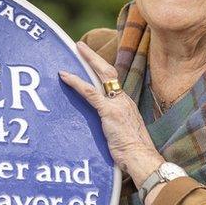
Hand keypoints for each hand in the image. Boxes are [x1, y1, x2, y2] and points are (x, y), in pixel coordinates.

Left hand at [59, 41, 163, 187]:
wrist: (141, 158)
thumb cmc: (133, 152)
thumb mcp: (125, 135)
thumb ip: (116, 127)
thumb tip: (108, 130)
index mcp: (126, 104)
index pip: (113, 81)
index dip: (101, 70)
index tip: (92, 61)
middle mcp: (123, 100)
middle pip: (108, 71)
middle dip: (94, 57)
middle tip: (80, 46)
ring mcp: (117, 104)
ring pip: (100, 76)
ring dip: (87, 61)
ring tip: (74, 50)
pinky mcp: (109, 112)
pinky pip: (90, 92)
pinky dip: (76, 82)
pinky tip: (65, 76)